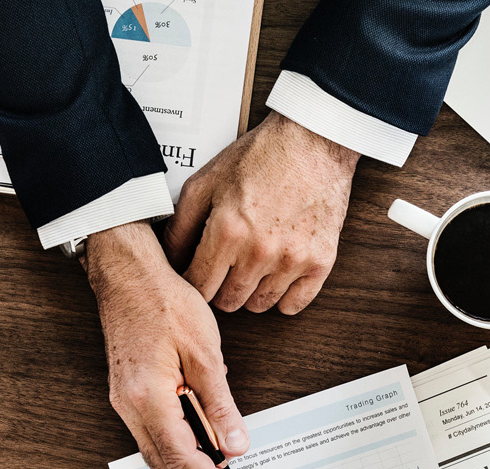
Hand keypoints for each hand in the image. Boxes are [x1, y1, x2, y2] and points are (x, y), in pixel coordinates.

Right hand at [86, 221, 249, 468]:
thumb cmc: (166, 304)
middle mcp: (128, 405)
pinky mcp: (125, 391)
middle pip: (163, 461)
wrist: (130, 276)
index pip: (180, 456)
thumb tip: (235, 443)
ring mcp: (123, 399)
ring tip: (219, 436)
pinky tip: (199, 414)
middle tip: (230, 463)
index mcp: (147, 397)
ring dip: (187, 450)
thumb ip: (220, 405)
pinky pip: (150, 428)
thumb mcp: (206, 355)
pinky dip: (177, 432)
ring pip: (155, 447)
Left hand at [164, 112, 359, 314]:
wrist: (314, 141)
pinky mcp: (320, 261)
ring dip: (251, 292)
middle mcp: (259, 251)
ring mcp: (292, 259)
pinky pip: (294, 304)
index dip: (193, 283)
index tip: (198, 274)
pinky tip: (277, 276)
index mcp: (227, 231)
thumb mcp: (207, 182)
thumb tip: (169, 259)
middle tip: (225, 268)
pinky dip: (283, 296)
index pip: (199, 287)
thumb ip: (181, 225)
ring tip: (252, 267)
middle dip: (220, 288)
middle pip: (228, 302)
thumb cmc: (261, 156)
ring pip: (259, 305)